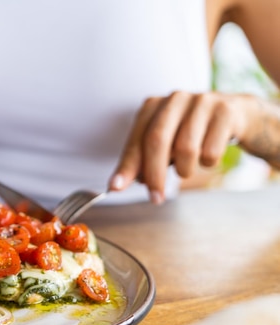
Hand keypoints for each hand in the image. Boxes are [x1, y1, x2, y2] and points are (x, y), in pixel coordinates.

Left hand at [109, 91, 249, 203]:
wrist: (237, 116)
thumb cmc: (192, 134)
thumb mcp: (165, 144)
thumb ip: (143, 161)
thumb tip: (120, 183)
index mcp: (153, 106)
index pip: (136, 140)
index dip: (126, 166)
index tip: (115, 187)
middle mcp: (174, 99)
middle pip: (157, 140)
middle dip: (154, 174)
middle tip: (155, 198)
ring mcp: (201, 101)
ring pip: (185, 148)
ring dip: (184, 170)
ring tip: (186, 170)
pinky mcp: (226, 111)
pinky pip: (211, 151)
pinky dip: (208, 163)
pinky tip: (209, 156)